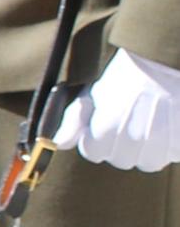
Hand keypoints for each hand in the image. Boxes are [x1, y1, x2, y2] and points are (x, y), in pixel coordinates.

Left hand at [59, 48, 179, 172]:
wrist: (163, 63)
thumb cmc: (124, 76)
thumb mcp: (92, 93)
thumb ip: (72, 121)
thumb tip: (58, 143)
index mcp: (104, 130)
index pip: (93, 153)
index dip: (96, 138)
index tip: (105, 122)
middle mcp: (131, 142)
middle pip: (120, 160)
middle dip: (120, 145)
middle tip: (129, 119)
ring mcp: (159, 145)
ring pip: (146, 163)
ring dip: (145, 149)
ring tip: (148, 122)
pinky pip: (170, 156)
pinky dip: (169, 146)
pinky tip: (167, 125)